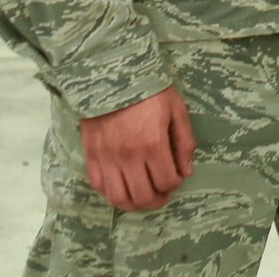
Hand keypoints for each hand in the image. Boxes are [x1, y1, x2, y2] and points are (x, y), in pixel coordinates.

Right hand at [80, 86, 195, 211]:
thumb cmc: (150, 91)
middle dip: (157, 200)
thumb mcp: (177, 111)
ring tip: (143, 197)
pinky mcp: (91, 155)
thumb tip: (186, 171)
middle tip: (162, 194)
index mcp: (153, 144)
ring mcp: (107, 158)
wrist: (114, 75)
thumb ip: (184, 142)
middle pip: (143, 196)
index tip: (176, 177)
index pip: (166, 181)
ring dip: (133, 203)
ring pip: (118, 198)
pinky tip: (123, 186)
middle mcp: (128, 156)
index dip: (174, 184)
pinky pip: (99, 186)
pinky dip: (112, 192)